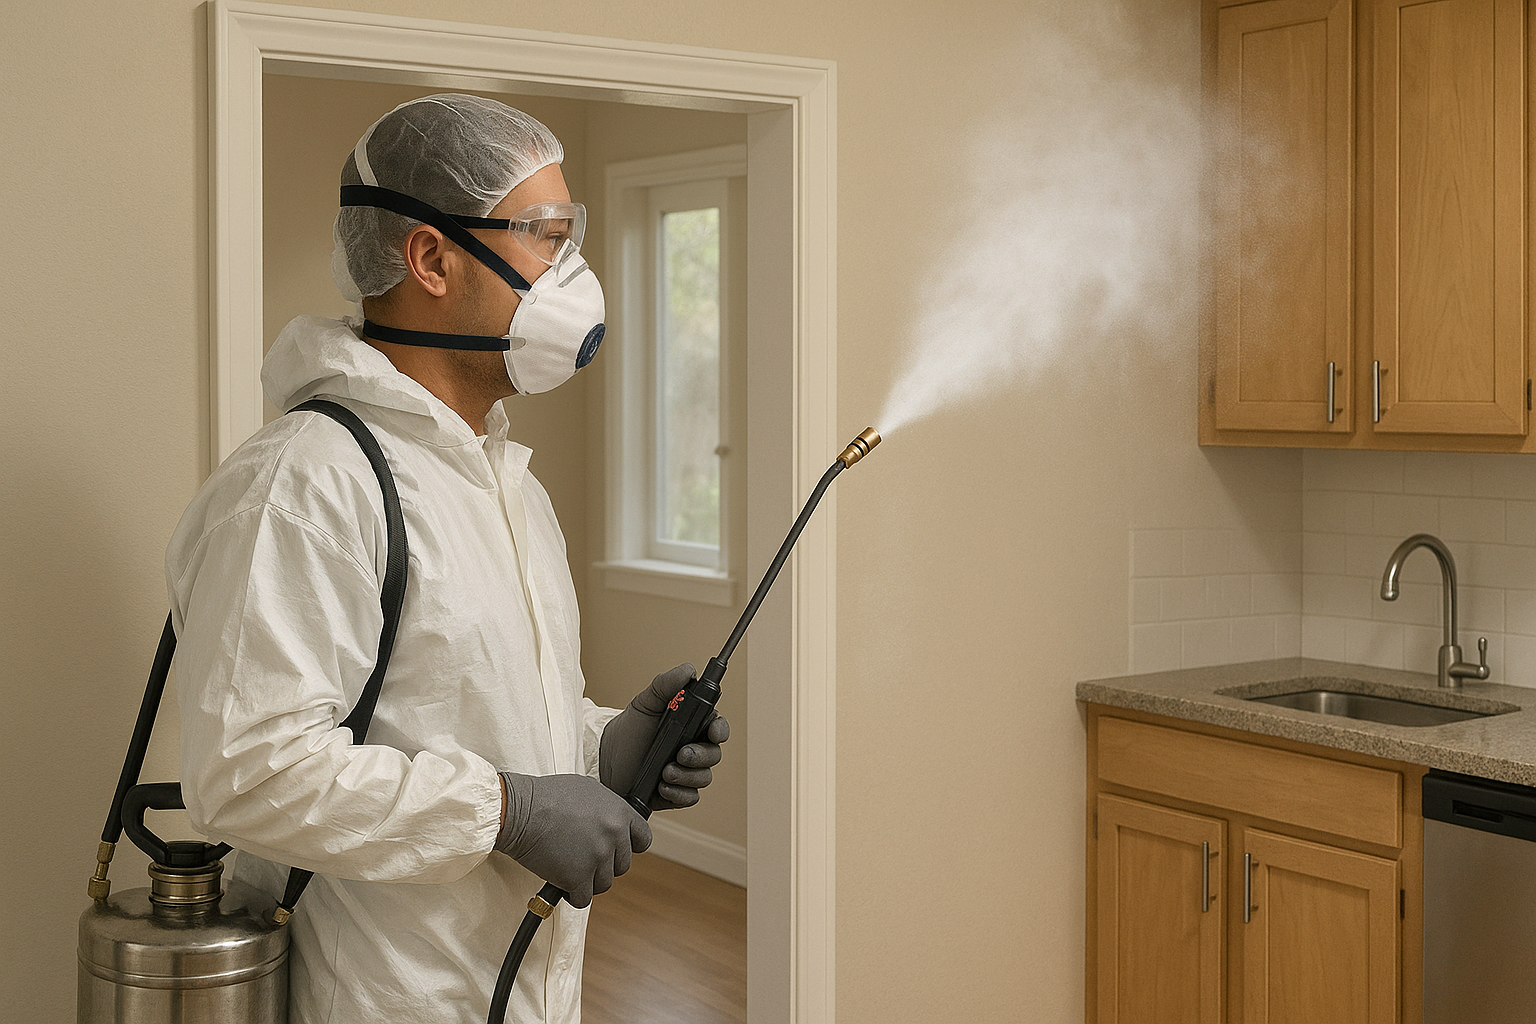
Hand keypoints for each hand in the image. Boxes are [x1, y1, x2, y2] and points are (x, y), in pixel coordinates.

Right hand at [495, 772, 650, 908]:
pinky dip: (573, 895)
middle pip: (622, 866)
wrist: (519, 810)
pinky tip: (562, 882)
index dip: (630, 847)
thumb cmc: (547, 796)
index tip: (616, 850)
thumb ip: (607, 808)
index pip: (643, 839)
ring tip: (569, 866)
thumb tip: (615, 821)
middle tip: (583, 857)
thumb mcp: (587, 790)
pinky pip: (583, 898)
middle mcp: (613, 834)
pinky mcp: (577, 877)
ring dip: (588, 880)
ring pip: (604, 884)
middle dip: (604, 865)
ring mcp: (597, 857)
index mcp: (619, 812)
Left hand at [600, 663, 730, 810]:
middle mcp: (692, 750)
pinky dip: (679, 793)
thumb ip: (665, 685)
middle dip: (700, 756)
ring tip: (664, 772)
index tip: (713, 732)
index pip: (717, 727)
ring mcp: (685, 773)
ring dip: (687, 776)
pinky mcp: (676, 794)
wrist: (604, 762)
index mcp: (690, 726)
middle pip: (714, 755)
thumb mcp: (644, 704)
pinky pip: (690, 797)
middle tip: (681, 754)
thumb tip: (688, 669)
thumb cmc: (627, 731)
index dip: (719, 730)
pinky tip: (662, 787)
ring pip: (704, 778)